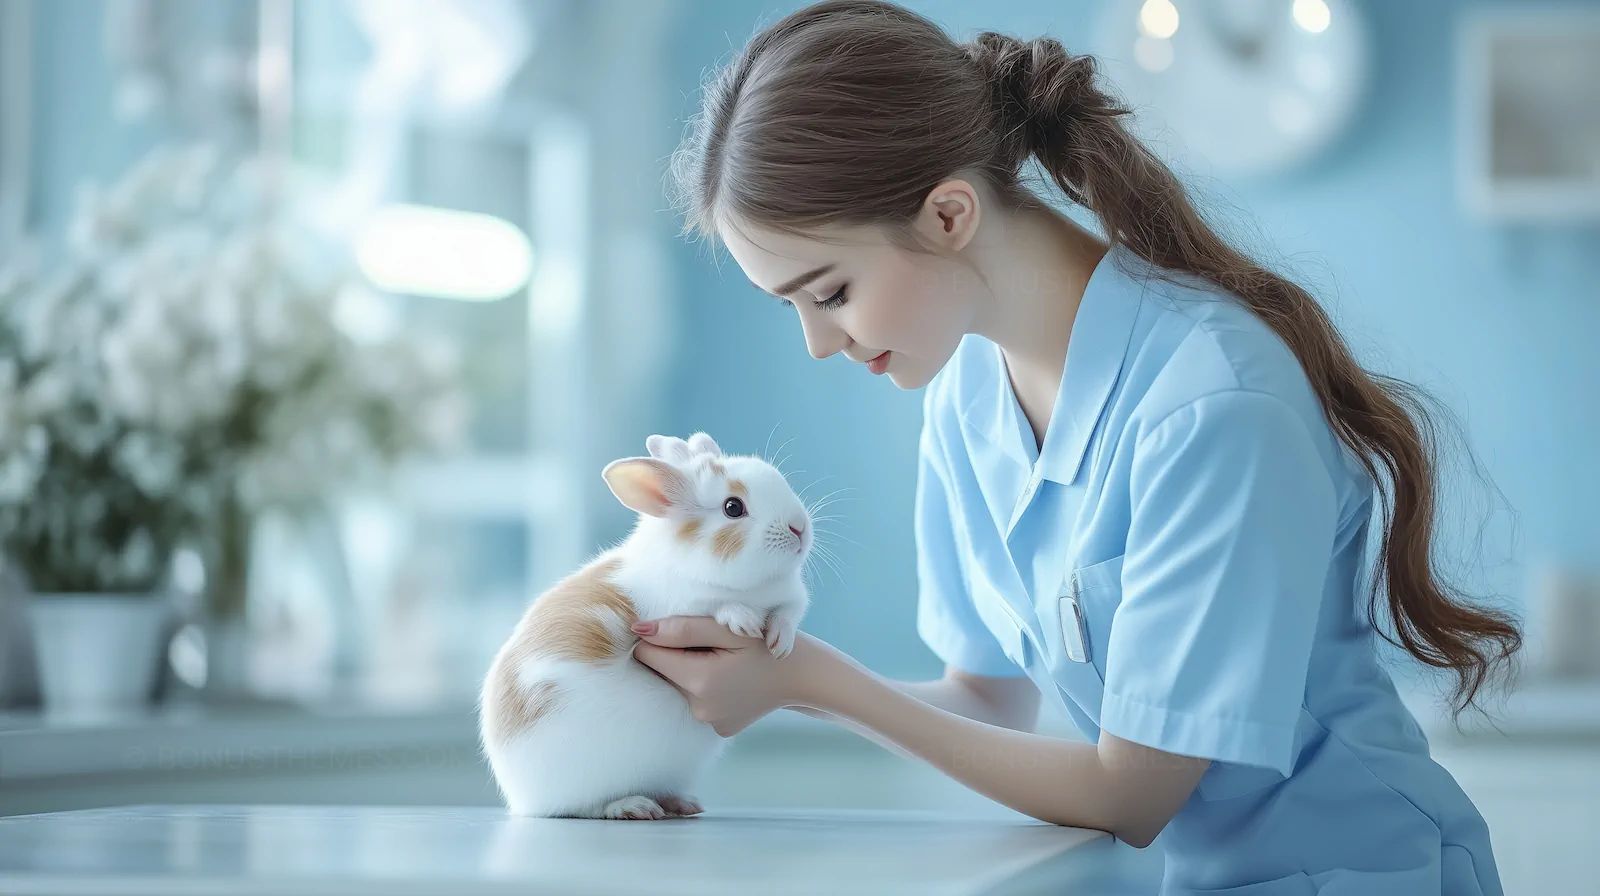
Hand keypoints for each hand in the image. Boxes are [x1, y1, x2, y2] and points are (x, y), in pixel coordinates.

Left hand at [631, 616, 821, 736]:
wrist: (803, 676)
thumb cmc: (767, 644)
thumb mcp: (728, 629)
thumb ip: (681, 628)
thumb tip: (638, 629)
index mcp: (699, 680)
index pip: (647, 654)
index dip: (661, 638)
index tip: (686, 631)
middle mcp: (699, 708)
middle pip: (663, 672)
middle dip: (678, 655)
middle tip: (714, 645)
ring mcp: (709, 722)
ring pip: (679, 686)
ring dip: (693, 670)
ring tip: (725, 661)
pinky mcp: (718, 728)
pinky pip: (698, 701)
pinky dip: (707, 687)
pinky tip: (732, 680)